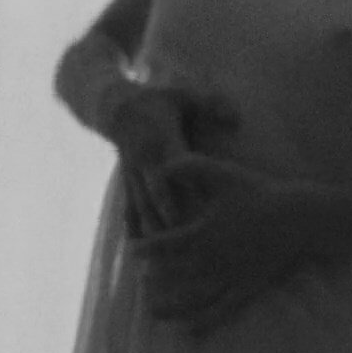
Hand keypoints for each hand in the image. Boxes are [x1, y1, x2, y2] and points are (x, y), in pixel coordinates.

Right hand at [108, 84, 238, 236]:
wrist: (115, 107)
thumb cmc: (158, 100)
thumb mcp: (183, 95)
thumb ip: (210, 104)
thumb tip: (236, 119)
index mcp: (160, 139)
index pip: (173, 167)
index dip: (184, 186)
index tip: (199, 208)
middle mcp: (144, 160)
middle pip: (156, 194)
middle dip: (167, 217)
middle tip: (182, 241)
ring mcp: (133, 174)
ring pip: (141, 206)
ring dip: (151, 230)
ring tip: (162, 257)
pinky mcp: (127, 183)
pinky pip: (129, 208)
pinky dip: (133, 228)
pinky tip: (138, 251)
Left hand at [133, 154, 302, 334]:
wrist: (297, 217)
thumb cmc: (258, 193)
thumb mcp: (222, 173)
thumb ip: (189, 166)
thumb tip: (160, 166)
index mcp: (202, 233)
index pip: (163, 245)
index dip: (145, 248)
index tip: (134, 250)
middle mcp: (212, 260)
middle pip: (172, 275)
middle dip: (152, 278)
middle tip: (140, 280)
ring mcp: (229, 277)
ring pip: (191, 299)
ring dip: (169, 306)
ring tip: (152, 310)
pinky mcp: (246, 289)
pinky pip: (221, 311)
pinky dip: (202, 322)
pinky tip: (187, 330)